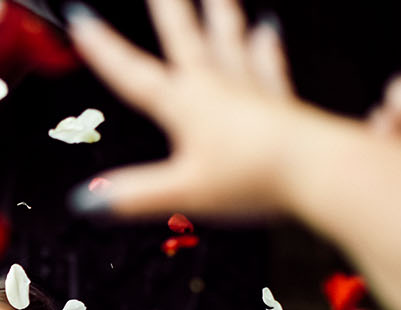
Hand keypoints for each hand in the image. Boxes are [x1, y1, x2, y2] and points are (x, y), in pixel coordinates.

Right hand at [65, 0, 299, 217]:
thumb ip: (132, 195)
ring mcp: (249, 90)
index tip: (82, 18)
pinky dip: (266, 46)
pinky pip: (268, 64)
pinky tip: (268, 30)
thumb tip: (89, 200)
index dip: (104, 49)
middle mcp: (215, 87)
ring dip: (218, 11)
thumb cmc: (255, 177)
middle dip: (167, 7)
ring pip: (228, 38)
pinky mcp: (278, 101)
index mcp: (185, 105)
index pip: (134, 74)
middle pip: (185, 36)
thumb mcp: (183, 192)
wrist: (318, 169)